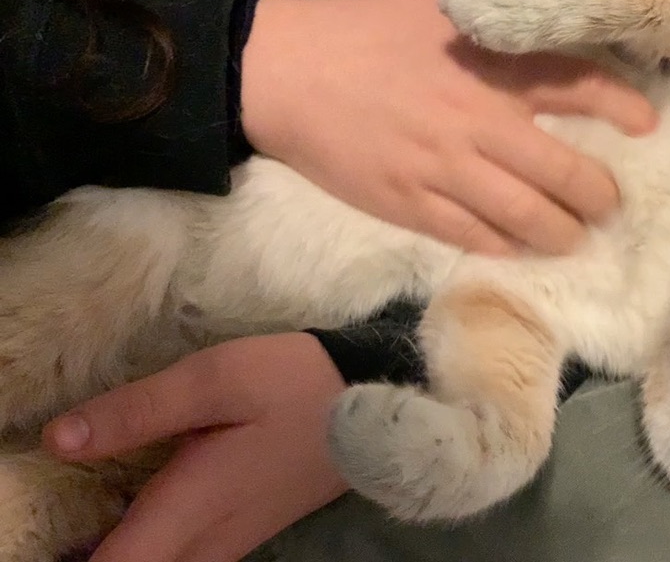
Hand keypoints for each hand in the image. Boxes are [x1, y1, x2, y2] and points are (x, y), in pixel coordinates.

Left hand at [42, 333, 347, 561]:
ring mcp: (232, 540)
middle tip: (51, 538)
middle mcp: (209, 539)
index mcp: (193, 505)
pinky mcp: (246, 531)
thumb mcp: (216, 377)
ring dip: (120, 555)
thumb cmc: (293, 383)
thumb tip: (58, 440)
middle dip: (90, 560)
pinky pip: (182, 560)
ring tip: (78, 533)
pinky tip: (129, 522)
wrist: (375, 396)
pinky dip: (146, 550)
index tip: (42, 546)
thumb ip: (139, 410)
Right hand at [240, 0, 657, 256]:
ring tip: (574, 236)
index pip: (581, 87)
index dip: (623, 108)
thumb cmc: (362, 30)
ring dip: (562, 233)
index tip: (645, 125)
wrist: (283, 74)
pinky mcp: (412, 206)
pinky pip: (474, 238)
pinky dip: (506, 248)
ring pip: (527, 219)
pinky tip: (519, 249)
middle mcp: (480, 122)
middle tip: (610, 203)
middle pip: (566, 173)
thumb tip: (544, 26)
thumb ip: (494, 15)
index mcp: (491, 66)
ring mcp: (446, 171)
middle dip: (600, 196)